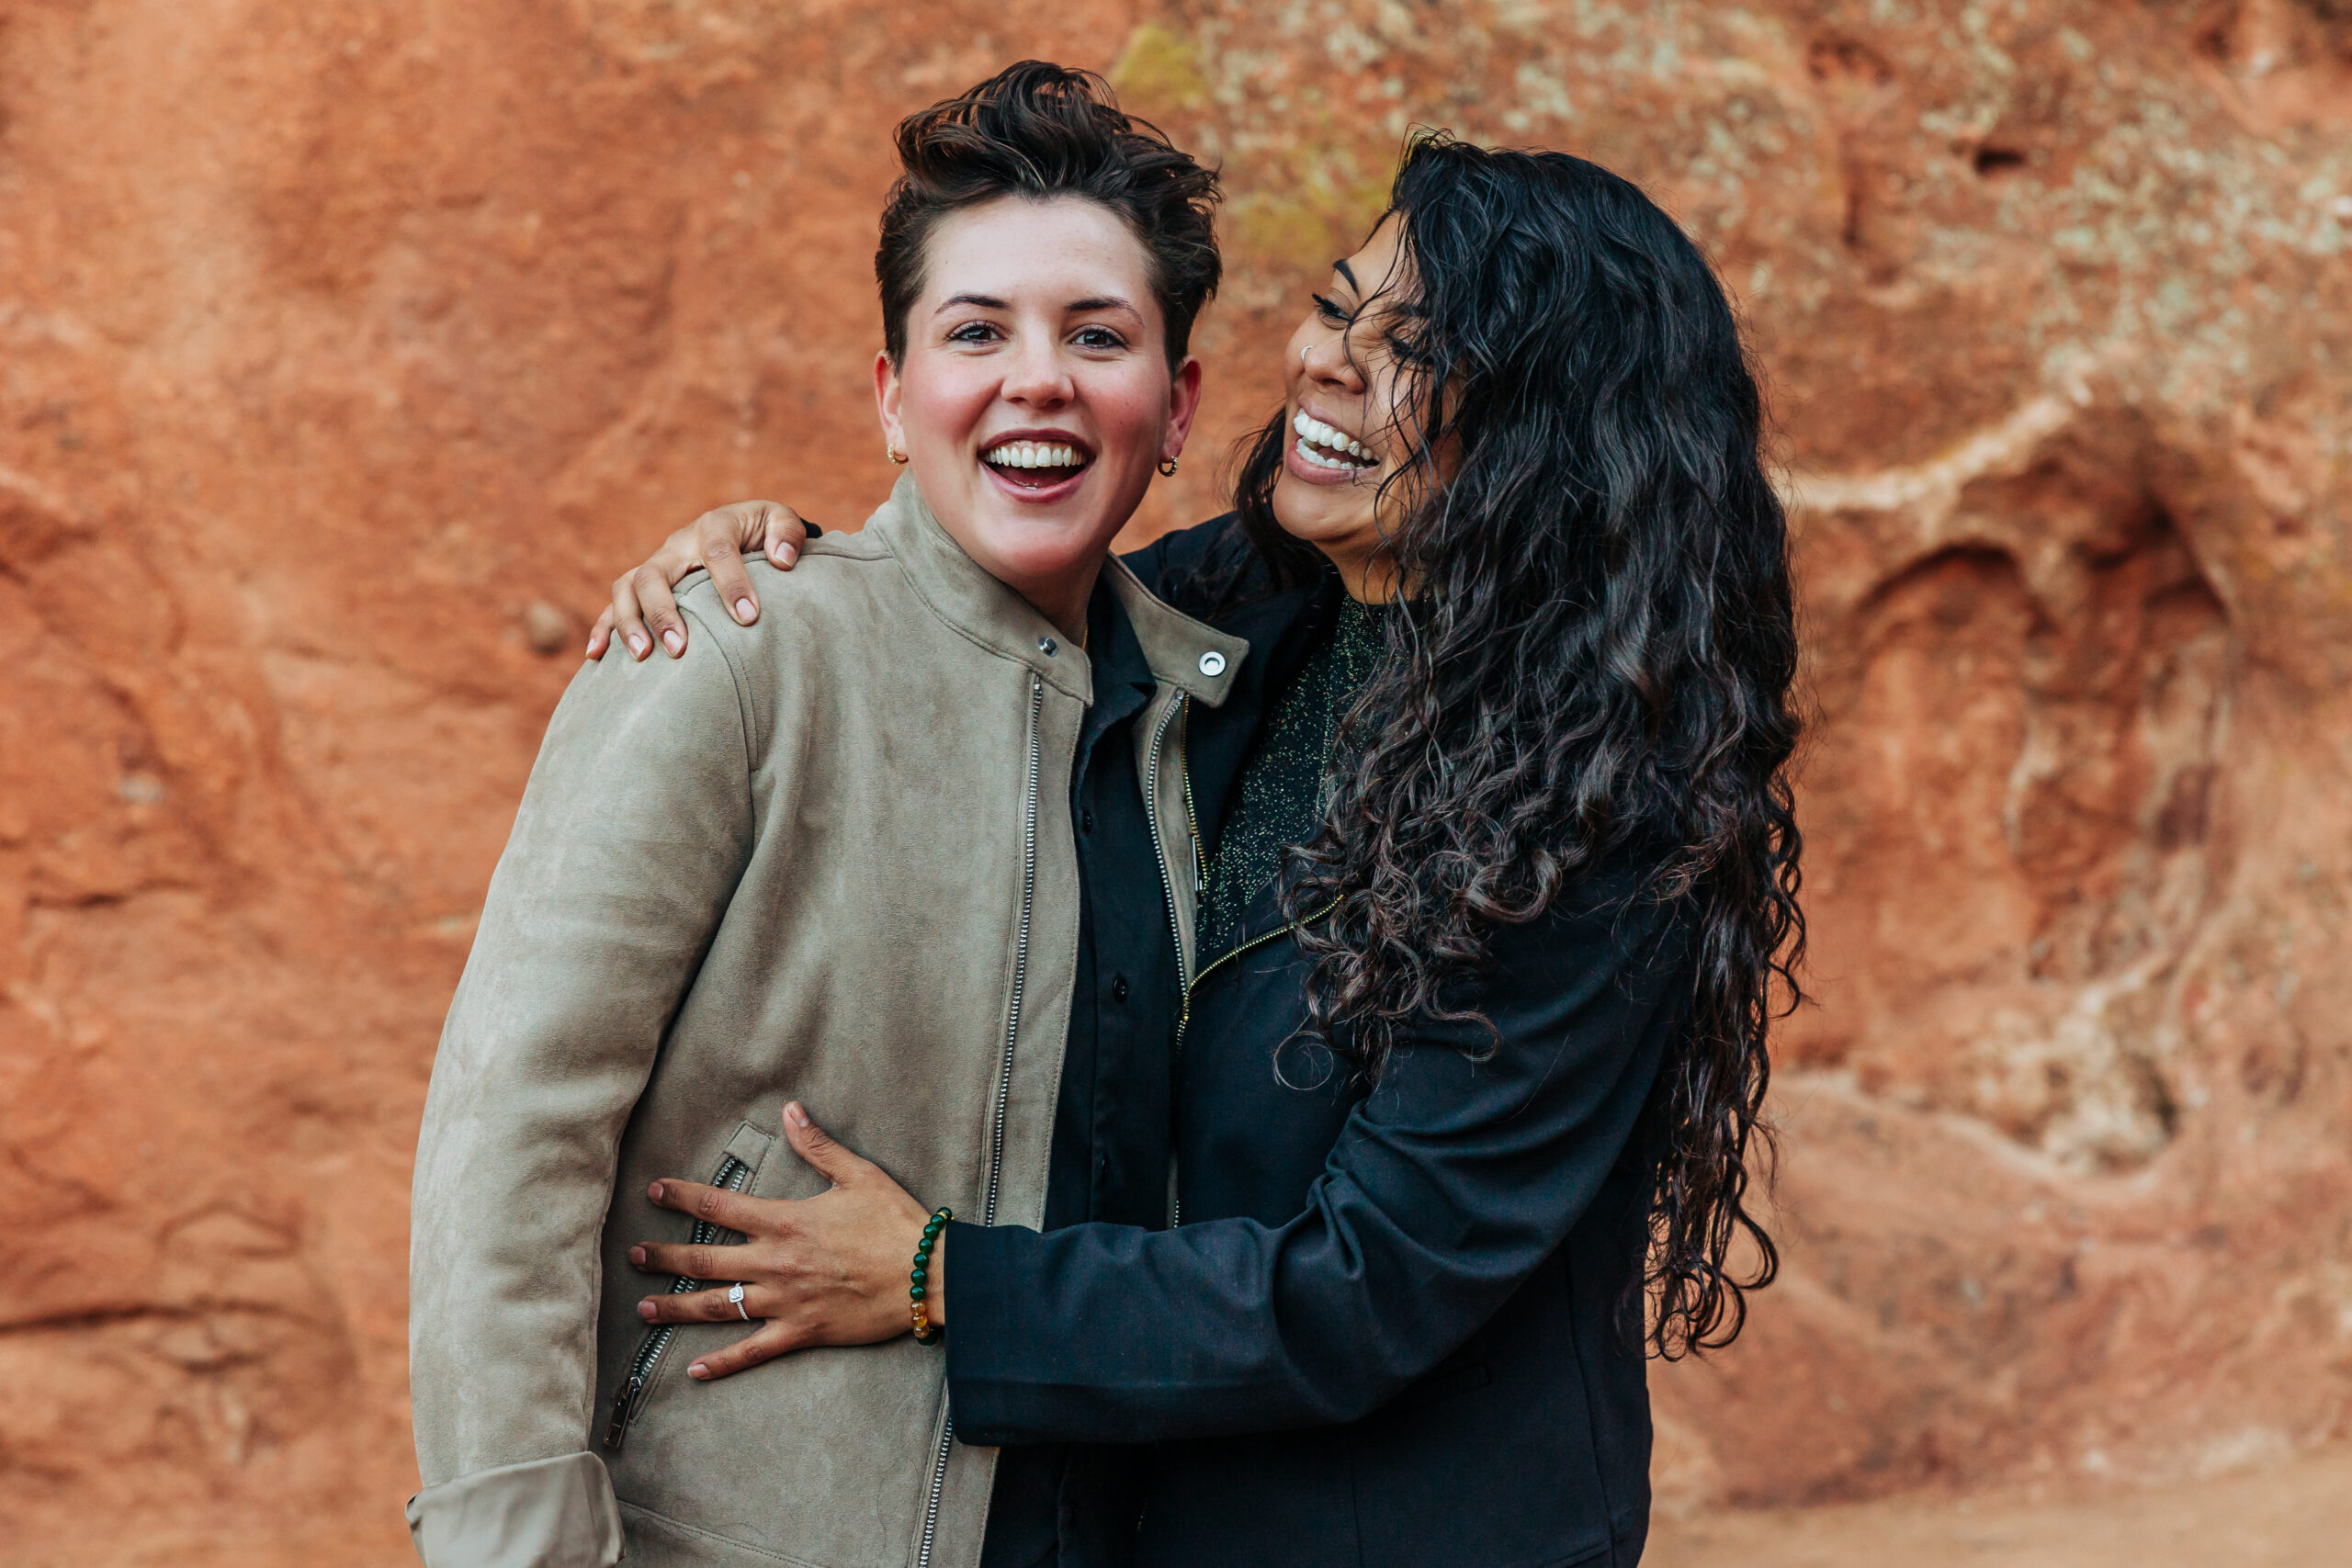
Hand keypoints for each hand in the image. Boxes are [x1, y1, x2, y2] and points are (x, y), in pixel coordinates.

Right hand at [586, 500, 812, 661]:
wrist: (744, 533)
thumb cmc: (765, 533)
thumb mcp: (781, 522)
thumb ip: (787, 533)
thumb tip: (781, 560)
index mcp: (714, 526)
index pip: (718, 551)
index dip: (731, 584)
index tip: (748, 617)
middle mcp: (678, 545)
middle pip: (655, 573)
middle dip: (664, 611)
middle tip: (678, 648)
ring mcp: (657, 565)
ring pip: (627, 588)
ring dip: (630, 623)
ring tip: (643, 656)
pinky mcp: (644, 586)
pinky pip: (614, 605)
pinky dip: (603, 629)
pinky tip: (597, 657)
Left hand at [628, 1102, 938, 1380]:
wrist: (927, 1275)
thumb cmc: (895, 1222)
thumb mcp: (858, 1175)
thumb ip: (817, 1145)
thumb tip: (790, 1110)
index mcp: (784, 1221)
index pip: (718, 1205)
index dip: (682, 1197)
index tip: (653, 1192)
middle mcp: (775, 1262)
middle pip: (704, 1260)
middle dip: (663, 1258)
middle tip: (632, 1256)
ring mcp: (785, 1301)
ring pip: (717, 1306)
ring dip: (676, 1308)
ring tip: (644, 1309)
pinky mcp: (801, 1332)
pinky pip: (752, 1351)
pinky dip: (722, 1363)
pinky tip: (693, 1370)